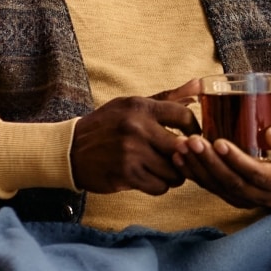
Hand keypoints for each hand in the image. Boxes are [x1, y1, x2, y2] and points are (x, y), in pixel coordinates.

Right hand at [69, 84, 198, 194]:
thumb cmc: (107, 125)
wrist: (70, 149)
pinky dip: (158, 186)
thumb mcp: (131, 105)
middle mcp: (136, 127)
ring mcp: (131, 152)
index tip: (194, 138)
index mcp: (140, 107)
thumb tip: (199, 84)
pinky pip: (160, 187)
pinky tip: (149, 178)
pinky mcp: (125, 174)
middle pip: (183, 148)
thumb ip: (168, 97)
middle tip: (180, 159)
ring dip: (172, 175)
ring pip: (174, 172)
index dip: (195, 130)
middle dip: (185, 157)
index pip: (184, 116)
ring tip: (162, 169)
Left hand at [173, 121, 270, 209]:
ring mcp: (245, 200)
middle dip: (210, 162)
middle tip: (193, 140)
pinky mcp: (230, 197)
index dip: (236, 160)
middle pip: (232, 182)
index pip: (256, 174)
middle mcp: (263, 196)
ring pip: (217, 186)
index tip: (219, 142)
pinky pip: (208, 187)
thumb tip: (270, 136)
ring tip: (181, 146)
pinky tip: (178, 157)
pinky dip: (192, 172)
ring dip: (197, 166)